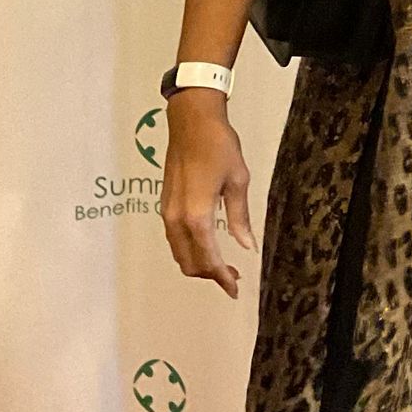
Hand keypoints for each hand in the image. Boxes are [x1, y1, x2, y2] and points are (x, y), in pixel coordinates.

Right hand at [160, 94, 256, 297]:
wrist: (191, 122)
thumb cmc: (219, 147)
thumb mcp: (238, 181)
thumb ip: (239, 218)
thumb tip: (247, 246)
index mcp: (197, 216)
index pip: (209, 260)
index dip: (222, 278)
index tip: (236, 290)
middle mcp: (176, 220)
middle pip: (190, 263)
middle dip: (210, 275)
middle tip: (233, 276)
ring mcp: (167, 213)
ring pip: (179, 254)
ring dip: (199, 264)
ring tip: (223, 264)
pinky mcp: (164, 205)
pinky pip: (174, 240)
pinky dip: (189, 250)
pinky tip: (207, 245)